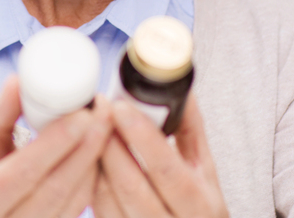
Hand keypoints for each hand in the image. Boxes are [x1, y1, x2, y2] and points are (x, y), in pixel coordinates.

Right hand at [0, 75, 111, 217]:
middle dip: (87, 147)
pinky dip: (93, 176)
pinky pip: (78, 207)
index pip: (23, 172)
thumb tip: (19, 81)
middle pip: (56, 187)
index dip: (55, 143)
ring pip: (74, 200)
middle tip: (104, 111)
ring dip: (95, 160)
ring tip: (106, 122)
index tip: (81, 114)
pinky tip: (99, 147)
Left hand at [93, 94, 227, 217]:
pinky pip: (99, 210)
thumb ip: (190, 128)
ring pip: (108, 200)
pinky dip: (91, 182)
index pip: (168, 170)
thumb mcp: (203, 169)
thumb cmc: (198, 204)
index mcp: (200, 204)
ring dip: (96, 162)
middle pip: (132, 186)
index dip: (143, 138)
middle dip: (110, 145)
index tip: (121, 107)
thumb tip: (179, 87)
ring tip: (90, 131)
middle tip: (97, 114)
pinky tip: (91, 159)